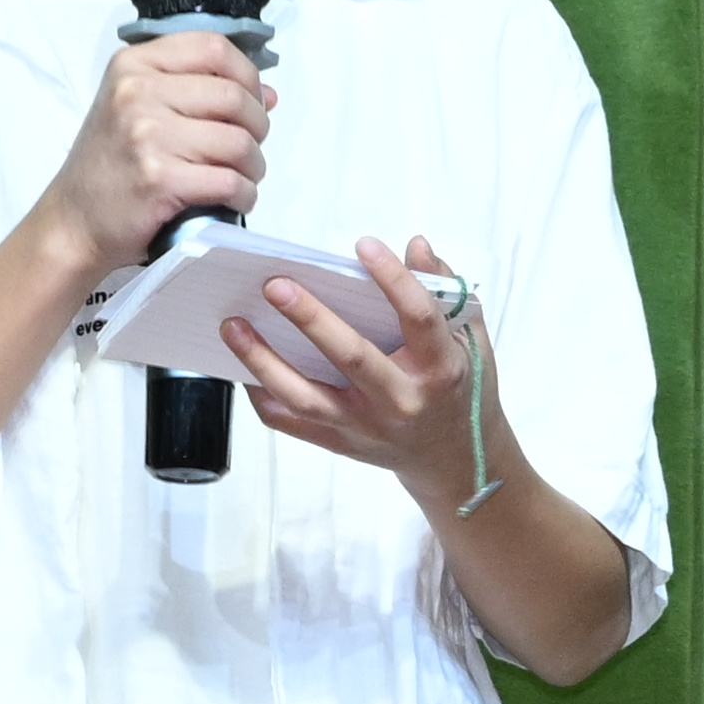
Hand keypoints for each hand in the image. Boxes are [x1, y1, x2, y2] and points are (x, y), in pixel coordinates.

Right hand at [34, 31, 270, 276]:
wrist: (73, 221)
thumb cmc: (110, 164)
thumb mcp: (137, 108)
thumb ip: (196, 90)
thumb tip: (268, 94)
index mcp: (133, 65)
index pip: (213, 47)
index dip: (247, 73)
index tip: (251, 99)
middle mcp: (136, 93)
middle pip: (233, 96)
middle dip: (257, 125)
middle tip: (250, 146)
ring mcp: (146, 136)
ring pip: (238, 142)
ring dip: (254, 164)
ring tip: (243, 175)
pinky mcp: (159, 179)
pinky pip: (229, 181)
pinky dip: (245, 193)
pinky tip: (236, 198)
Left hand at [233, 234, 492, 497]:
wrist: (452, 458)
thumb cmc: (459, 389)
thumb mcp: (470, 339)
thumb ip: (443, 291)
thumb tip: (417, 245)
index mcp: (440, 368)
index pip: (418, 318)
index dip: (393, 279)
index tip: (364, 245)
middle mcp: (401, 400)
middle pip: (351, 356)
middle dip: (310, 317)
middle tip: (276, 284)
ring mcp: (366, 427)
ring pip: (306, 395)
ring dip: (263, 359)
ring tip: (233, 324)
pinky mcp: (340, 443)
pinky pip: (289, 421)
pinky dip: (261, 394)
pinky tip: (240, 365)